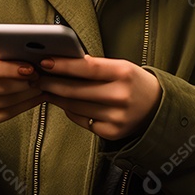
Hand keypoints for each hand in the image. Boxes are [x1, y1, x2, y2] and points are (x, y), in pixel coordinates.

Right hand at [0, 48, 45, 134]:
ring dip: (28, 96)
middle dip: (26, 83)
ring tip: (41, 87)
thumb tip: (26, 59)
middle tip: (42, 78)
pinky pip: (4, 116)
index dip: (11, 69)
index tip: (31, 68)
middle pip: (1, 89)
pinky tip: (33, 99)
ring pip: (5, 103)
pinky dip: (22, 107)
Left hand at [36, 55, 160, 139]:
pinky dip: (71, 110)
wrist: (158, 109)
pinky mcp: (111, 132)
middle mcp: (121, 96)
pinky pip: (82, 120)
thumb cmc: (134, 82)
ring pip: (75, 106)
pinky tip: (65, 103)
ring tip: (46, 88)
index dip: (63, 65)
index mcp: (124, 73)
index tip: (45, 62)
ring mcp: (116, 117)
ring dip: (57, 97)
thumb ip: (96, 66)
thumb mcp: (121, 67)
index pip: (87, 67)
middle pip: (76, 90)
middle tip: (36, 77)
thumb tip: (63, 62)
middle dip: (52, 83)